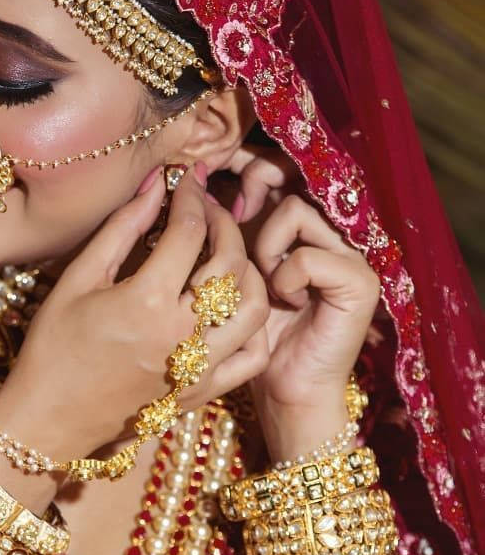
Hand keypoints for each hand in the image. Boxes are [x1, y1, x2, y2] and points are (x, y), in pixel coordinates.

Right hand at [0, 163, 269, 463]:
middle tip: (209, 207)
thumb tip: (155, 188)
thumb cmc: (54, 348)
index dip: (191, 197)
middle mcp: (182, 335)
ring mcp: (199, 368)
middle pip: (230, 262)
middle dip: (224, 222)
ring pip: (254, 305)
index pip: (188, 232)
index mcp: (146, 302)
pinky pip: (253, 354)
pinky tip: (235, 304)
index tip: (188, 181)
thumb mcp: (78, 280)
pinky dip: (254, 323)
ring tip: (226, 252)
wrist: (50, 419)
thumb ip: (121, 230)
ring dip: (248, 268)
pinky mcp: (204, 392)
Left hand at [227, 144, 380, 459]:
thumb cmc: (250, 335)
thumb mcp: (231, 272)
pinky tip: (286, 301)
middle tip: (236, 213)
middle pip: (290, 178)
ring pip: (294, 211)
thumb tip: (195, 185)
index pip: (282, 170)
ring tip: (264, 278)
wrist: (284, 390)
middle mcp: (330, 232)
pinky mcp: (359, 281)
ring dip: (265, 244)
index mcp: (300, 226)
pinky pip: (306, 256)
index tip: (215, 172)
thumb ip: (225, 229)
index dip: (249, 164)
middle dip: (254, 186)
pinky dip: (285, 278)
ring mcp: (349, 253)